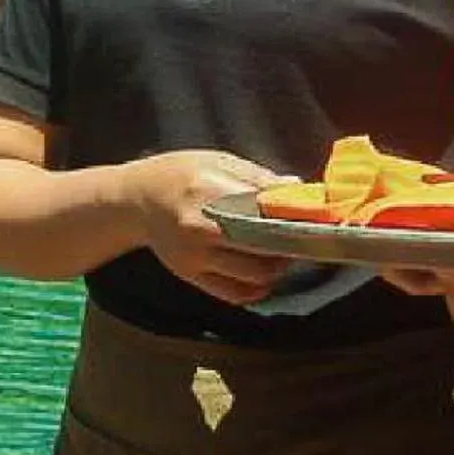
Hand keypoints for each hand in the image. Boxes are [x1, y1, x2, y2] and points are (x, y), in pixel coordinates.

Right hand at [119, 149, 297, 306]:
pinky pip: (234, 293)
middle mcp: (201, 227)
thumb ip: (256, 177)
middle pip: (265, 247)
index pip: (266, 211)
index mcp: (209, 191)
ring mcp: (195, 255)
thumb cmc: (178, 173)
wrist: (136, 200)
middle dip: (290, 244)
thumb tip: (296, 188)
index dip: (296, 216)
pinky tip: (261, 274)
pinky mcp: (191, 274)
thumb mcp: (216, 161)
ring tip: (279, 255)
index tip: (318, 217)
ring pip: (255, 275)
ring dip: (277, 269)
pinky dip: (256, 289)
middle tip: (298, 237)